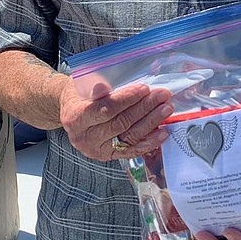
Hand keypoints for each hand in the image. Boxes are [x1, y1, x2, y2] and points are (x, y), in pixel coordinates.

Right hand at [59, 77, 173, 160]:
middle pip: (120, 123)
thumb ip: (93, 86)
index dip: (126, 99)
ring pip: (129, 137)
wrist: (74, 111)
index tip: (144, 88)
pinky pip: (132, 150)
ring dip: (151, 123)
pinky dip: (149, 142)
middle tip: (162, 95)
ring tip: (166, 109)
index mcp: (76, 118)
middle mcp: (85, 138)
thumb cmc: (80, 94)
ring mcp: (98, 150)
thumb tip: (103, 86)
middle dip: (144, 108)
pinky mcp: (110, 155)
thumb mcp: (82, 84)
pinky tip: (163, 132)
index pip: (105, 109)